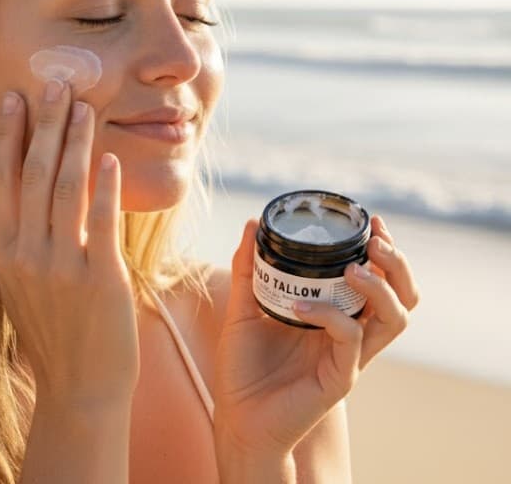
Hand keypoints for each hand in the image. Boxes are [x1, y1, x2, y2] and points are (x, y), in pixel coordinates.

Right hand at [0, 78, 138, 407]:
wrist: (78, 389)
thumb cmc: (54, 335)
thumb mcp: (20, 287)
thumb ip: (14, 245)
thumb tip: (4, 209)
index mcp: (6, 251)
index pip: (3, 180)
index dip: (10, 136)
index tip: (16, 100)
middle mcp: (25, 254)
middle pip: (34, 174)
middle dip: (45, 125)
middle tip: (55, 84)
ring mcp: (60, 267)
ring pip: (64, 189)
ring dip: (74, 143)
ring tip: (84, 108)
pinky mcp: (98, 280)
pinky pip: (99, 223)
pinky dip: (104, 187)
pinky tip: (109, 158)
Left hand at [213, 215, 419, 456]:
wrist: (237, 417)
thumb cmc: (244, 368)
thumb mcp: (243, 308)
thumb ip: (249, 269)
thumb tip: (254, 223)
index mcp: (335, 316)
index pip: (380, 281)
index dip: (385, 252)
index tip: (372, 223)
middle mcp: (350, 334)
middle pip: (403, 297)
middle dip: (397, 264)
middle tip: (375, 239)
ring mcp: (349, 357)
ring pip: (395, 319)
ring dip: (380, 287)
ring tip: (354, 267)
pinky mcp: (339, 378)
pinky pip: (350, 341)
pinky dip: (330, 316)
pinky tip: (299, 307)